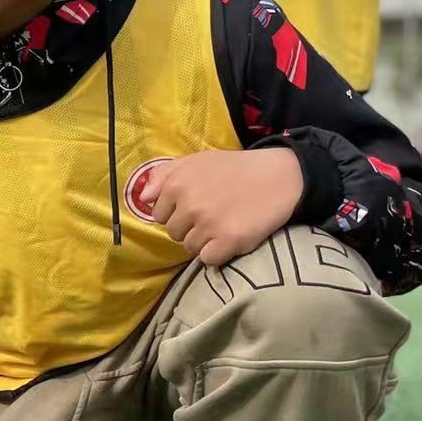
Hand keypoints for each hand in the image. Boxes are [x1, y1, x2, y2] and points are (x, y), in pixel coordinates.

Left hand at [139, 147, 302, 265]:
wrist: (278, 176)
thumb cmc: (233, 168)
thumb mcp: (195, 161)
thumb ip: (163, 176)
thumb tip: (142, 198)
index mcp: (176, 185)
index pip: (159, 216)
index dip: (176, 214)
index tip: (194, 207)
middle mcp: (189, 205)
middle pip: (174, 233)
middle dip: (190, 227)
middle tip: (212, 215)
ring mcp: (208, 225)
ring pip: (190, 247)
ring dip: (204, 241)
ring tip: (223, 224)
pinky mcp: (228, 241)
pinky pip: (208, 259)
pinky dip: (218, 253)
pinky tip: (231, 237)